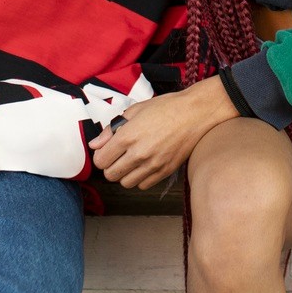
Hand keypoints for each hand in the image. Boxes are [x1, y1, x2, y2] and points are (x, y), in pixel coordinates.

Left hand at [90, 77, 238, 189]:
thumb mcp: (135, 110)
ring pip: (126, 183)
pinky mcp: (165, 171)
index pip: (100, 160)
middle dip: (111, 166)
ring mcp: (153, 165)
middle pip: (111, 175)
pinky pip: (143, 185)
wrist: (196, 113)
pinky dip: (140, 178)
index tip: (107, 150)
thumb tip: (95, 145)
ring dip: (125, 174)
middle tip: (119, 155)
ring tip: (132, 161)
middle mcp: (138, 154)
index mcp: (127, 136)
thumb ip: (111, 129)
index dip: (101, 155)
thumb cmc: (166, 107)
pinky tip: (145, 165)